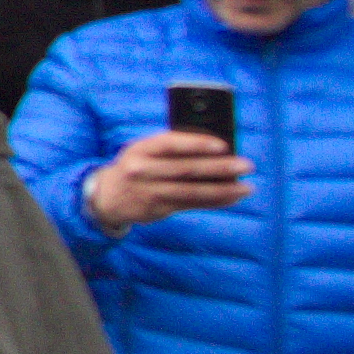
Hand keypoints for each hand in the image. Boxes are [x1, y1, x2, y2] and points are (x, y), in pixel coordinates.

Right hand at [86, 129, 251, 233]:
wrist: (107, 196)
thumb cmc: (136, 165)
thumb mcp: (144, 150)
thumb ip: (171, 148)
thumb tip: (215, 148)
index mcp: (141, 149)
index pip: (171, 143)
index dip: (198, 144)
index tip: (224, 144)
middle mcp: (143, 171)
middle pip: (187, 170)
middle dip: (220, 168)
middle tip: (246, 165)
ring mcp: (150, 192)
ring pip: (192, 192)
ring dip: (222, 190)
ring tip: (246, 187)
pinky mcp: (157, 210)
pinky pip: (190, 205)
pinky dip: (213, 201)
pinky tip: (231, 197)